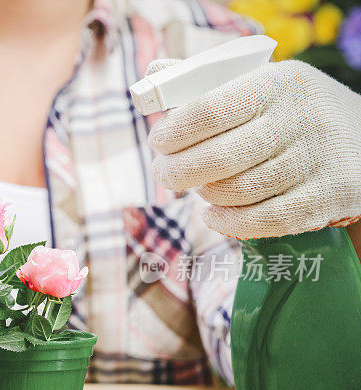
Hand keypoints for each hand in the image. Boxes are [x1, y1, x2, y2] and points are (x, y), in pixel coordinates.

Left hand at [147, 59, 360, 238]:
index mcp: (276, 84)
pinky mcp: (328, 197)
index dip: (174, 132)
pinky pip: (264, 220)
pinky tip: (212, 214)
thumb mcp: (261, 83)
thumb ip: (208, 83)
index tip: (157, 142)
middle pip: (220, 157)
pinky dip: (229, 222)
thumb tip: (154, 75)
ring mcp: (316, 160)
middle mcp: (301, 119)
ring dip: (206, 194)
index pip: (210, 110)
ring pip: (238, 191)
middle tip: (163, 173)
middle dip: (178, 171)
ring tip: (198, 187)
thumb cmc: (290, 112)